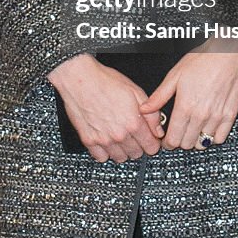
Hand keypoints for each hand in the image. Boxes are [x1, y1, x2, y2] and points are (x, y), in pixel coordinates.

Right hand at [47, 54, 163, 162]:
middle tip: (134, 133)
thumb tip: (158, 130)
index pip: (151, 147)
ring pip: (120, 158)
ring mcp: (103, 140)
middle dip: (138, 145)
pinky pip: (101, 157)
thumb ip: (151, 114)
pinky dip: (105, 152)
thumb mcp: (136, 92)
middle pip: (137, 154)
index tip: (150, 138)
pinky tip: (107, 139)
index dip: (153, 142)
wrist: (79, 79)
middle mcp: (119, 135)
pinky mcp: (89, 141)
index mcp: (133, 123)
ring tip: (120, 135)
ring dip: (123, 150)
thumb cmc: (105, 81)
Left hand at [139, 39, 237, 150]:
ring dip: (194, 140)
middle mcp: (201, 115)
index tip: (166, 139)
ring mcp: (217, 117)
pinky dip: (211, 137)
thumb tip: (144, 109)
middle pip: (186, 144)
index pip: (173, 138)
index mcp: (185, 106)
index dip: (167, 142)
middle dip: (179, 141)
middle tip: (178, 133)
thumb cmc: (201, 60)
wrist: (227, 53)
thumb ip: (159, 96)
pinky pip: (219, 138)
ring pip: (202, 143)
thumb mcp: (174, 75)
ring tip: (191, 130)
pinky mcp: (230, 115)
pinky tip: (206, 128)